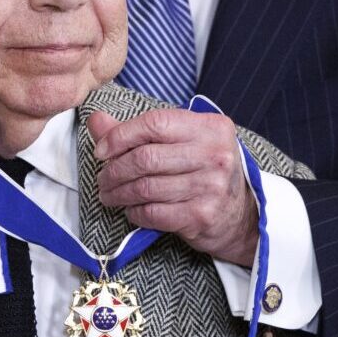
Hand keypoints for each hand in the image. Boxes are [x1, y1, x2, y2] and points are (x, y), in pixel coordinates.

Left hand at [87, 107, 258, 265]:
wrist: (241, 216)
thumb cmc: (205, 172)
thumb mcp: (182, 142)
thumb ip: (138, 131)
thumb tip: (96, 120)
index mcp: (211, 127)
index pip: (155, 123)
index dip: (120, 136)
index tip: (102, 151)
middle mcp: (215, 154)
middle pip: (146, 157)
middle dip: (114, 170)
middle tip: (102, 179)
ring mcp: (211, 186)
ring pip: (145, 187)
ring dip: (118, 193)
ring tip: (109, 195)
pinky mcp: (202, 215)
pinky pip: (153, 212)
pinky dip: (134, 212)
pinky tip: (130, 210)